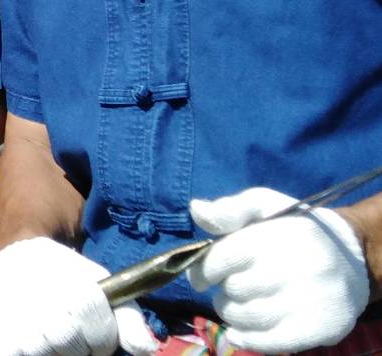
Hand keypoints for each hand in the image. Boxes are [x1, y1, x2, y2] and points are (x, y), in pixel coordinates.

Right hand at [0, 237, 157, 355]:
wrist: (17, 257)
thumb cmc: (66, 276)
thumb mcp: (101, 287)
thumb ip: (128, 318)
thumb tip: (146, 349)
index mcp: (66, 277)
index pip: (94, 329)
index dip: (100, 336)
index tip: (96, 333)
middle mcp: (33, 287)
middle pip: (68, 343)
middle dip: (78, 347)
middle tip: (72, 336)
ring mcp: (5, 304)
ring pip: (40, 351)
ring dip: (51, 350)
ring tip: (49, 335)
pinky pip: (10, 354)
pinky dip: (23, 351)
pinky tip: (28, 338)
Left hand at [188, 187, 367, 351]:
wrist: (349, 260)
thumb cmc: (294, 229)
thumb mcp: (264, 206)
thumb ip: (230, 209)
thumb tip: (197, 209)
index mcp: (282, 234)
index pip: (227, 256)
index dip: (204, 268)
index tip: (202, 276)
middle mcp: (301, 267)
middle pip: (234, 288)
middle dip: (223, 289)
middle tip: (230, 286)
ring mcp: (312, 300)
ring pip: (247, 317)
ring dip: (232, 313)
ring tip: (239, 303)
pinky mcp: (321, 328)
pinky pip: (270, 342)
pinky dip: (247, 338)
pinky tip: (240, 330)